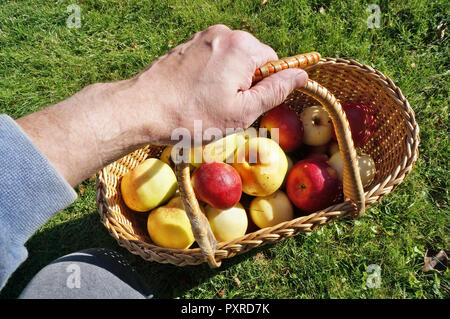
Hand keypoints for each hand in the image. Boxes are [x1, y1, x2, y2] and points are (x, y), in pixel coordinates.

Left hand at [16, 25, 307, 185]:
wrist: (142, 109)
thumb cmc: (194, 116)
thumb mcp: (242, 112)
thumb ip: (275, 90)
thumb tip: (301, 75)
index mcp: (243, 48)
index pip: (274, 62)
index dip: (264, 87)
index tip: (245, 105)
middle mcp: (224, 34)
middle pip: (252, 59)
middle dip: (245, 83)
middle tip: (224, 108)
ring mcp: (203, 37)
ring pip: (231, 60)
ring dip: (227, 81)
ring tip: (207, 103)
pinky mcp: (188, 45)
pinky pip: (212, 59)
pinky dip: (210, 76)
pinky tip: (195, 94)